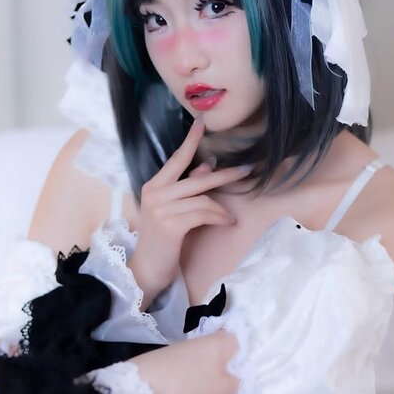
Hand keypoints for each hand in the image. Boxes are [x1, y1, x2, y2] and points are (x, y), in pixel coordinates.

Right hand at [129, 117, 251, 299]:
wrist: (145, 270)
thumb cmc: (161, 241)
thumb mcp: (172, 211)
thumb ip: (186, 188)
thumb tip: (206, 166)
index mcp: (153, 186)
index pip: (176, 158)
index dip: (190, 140)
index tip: (202, 123)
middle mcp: (155, 193)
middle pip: (197, 178)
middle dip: (225, 175)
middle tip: (247, 169)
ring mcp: (161, 209)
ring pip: (203, 198)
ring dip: (221, 208)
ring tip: (230, 216)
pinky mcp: (170, 225)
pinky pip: (203, 214)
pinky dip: (218, 217)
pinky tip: (226, 222)